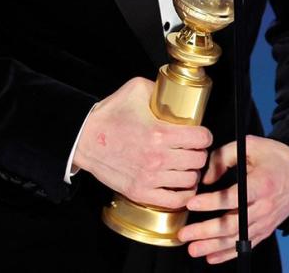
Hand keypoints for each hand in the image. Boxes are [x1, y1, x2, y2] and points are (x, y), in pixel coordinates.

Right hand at [73, 77, 212, 208]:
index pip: (201, 139)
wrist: (84, 140)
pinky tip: (179, 184)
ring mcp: (150, 178)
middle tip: (192, 149)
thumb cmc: (108, 116)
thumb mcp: (135, 89)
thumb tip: (175, 91)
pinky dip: (183, 194)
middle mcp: (157, 158)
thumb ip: (159, 88)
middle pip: (198, 160)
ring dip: (191, 172)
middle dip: (199, 153)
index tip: (199, 134)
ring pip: (190, 180)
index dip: (204, 135)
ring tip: (185, 165)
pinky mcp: (141, 192)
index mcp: (160, 133)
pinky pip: (175, 200)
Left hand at [178, 135, 288, 264]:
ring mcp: (265, 221)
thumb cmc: (275, 158)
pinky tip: (211, 257)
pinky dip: (228, 253)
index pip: (233, 197)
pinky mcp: (265, 229)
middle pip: (233, 224)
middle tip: (185, 234)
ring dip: (213, 246)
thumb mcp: (250, 145)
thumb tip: (204, 178)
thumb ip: (223, 157)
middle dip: (206, 231)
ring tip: (193, 249)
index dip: (211, 202)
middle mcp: (264, 207)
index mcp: (261, 184)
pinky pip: (246, 245)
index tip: (192, 203)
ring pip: (237, 239)